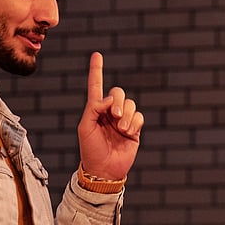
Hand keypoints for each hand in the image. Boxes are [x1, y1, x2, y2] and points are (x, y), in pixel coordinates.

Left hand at [78, 52, 143, 180]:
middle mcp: (110, 112)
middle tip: (114, 115)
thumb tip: (110, 99)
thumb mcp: (85, 127)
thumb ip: (94, 109)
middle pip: (118, 92)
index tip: (97, 55)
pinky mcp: (134, 130)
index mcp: (95, 110)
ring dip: (126, 115)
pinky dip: (134, 122)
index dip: (96, 70)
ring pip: (130, 104)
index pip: (96, 86)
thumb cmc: (90, 149)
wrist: (104, 170)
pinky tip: (128, 132)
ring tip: (121, 128)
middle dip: (118, 101)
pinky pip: (139, 116)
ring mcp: (123, 120)